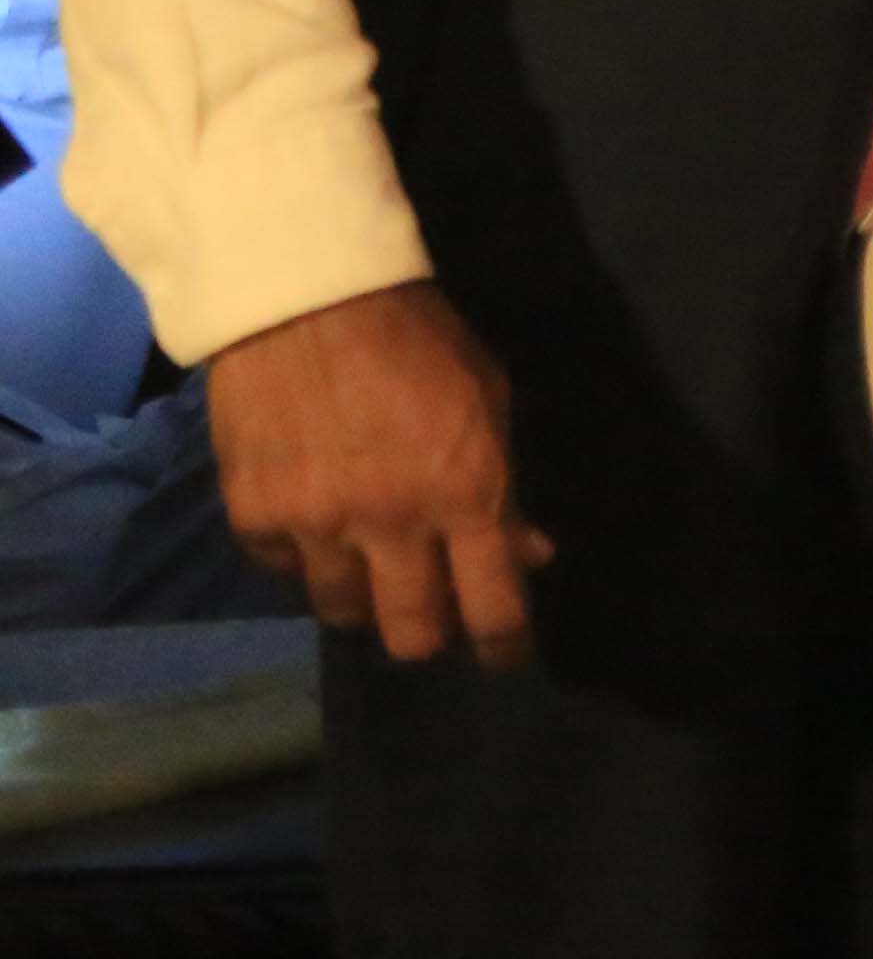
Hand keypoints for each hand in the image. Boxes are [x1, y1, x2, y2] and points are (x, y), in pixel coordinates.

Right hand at [204, 282, 547, 663]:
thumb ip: (506, 487)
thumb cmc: (420, 342)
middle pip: (411, 633)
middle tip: (433, 617)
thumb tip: (531, 554)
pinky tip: (317, 528)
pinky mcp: (254, 519)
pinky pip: (285, 573)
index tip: (505, 658)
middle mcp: (391, 523)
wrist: (306, 300)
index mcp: (465, 493)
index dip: (504, 645)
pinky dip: (304, 562)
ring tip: (372, 568)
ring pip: (343, 612)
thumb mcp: (490, 403)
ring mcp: (316, 526)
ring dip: (364, 599)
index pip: (493, 604)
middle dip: (429, 637)